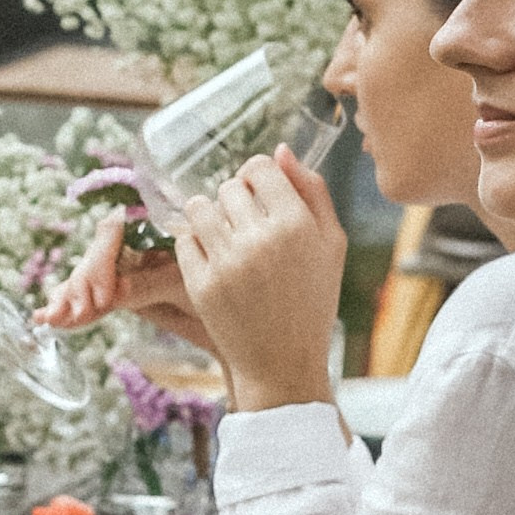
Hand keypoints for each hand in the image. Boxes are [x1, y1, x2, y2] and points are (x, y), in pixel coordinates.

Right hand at [42, 208, 213, 355]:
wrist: (231, 325)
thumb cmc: (217, 296)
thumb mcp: (184, 287)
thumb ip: (147, 286)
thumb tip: (114, 292)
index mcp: (151, 230)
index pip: (111, 233)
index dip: (100, 262)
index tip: (102, 295)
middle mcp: (132, 245)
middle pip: (93, 256)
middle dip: (80, 285)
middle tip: (74, 314)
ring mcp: (121, 269)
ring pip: (85, 276)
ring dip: (68, 297)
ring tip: (55, 318)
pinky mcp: (114, 293)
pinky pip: (86, 295)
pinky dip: (68, 305)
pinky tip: (46, 317)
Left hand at [172, 147, 345, 413]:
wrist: (283, 363)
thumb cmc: (311, 301)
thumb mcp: (331, 245)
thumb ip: (312, 192)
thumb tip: (280, 151)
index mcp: (298, 225)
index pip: (260, 167)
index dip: (257, 177)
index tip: (258, 196)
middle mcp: (262, 239)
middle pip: (229, 187)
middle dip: (235, 201)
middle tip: (245, 227)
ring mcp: (228, 262)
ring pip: (199, 208)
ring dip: (209, 218)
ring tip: (225, 239)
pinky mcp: (201, 284)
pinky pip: (183, 239)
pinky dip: (194, 246)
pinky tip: (214, 261)